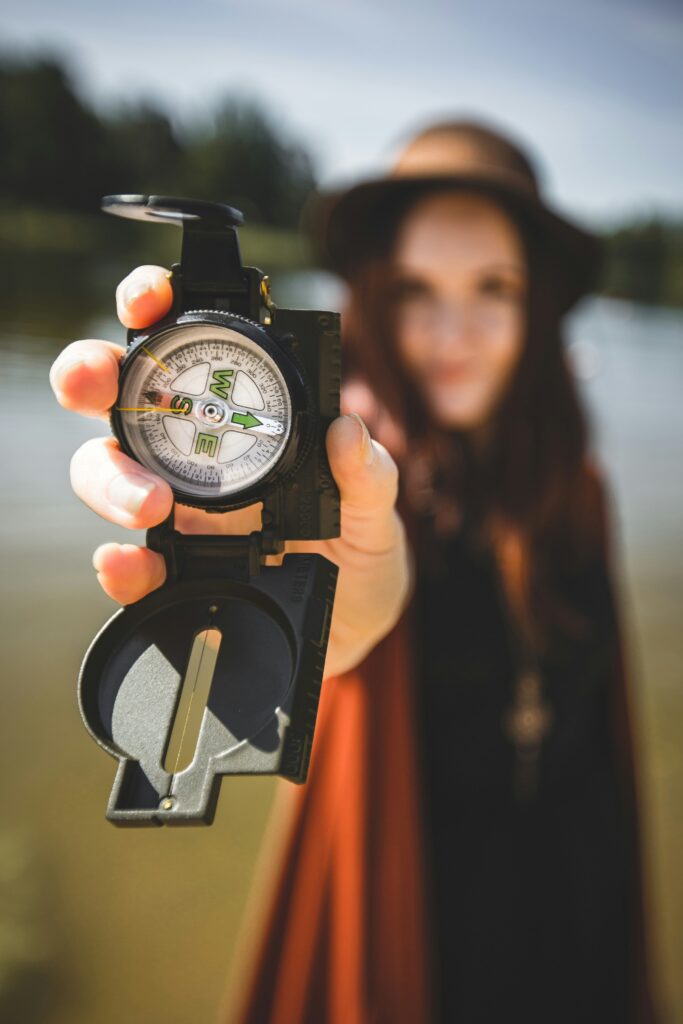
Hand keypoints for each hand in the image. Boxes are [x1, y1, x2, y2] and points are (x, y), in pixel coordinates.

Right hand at [50, 265, 413, 677]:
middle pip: (120, 399)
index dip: (155, 308)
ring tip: (151, 504)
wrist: (355, 626)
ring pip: (106, 473)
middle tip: (96, 384)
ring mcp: (177, 512)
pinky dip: (120, 565)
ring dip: (110, 478)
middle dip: (91, 376)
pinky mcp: (172, 573)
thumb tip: (348, 430)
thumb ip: (368, 474)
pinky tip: (128, 564)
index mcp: (243, 420)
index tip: (150, 299)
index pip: (186, 348)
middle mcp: (196, 455)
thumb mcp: (377, 509)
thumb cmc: (363, 552)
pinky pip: (129, 565)